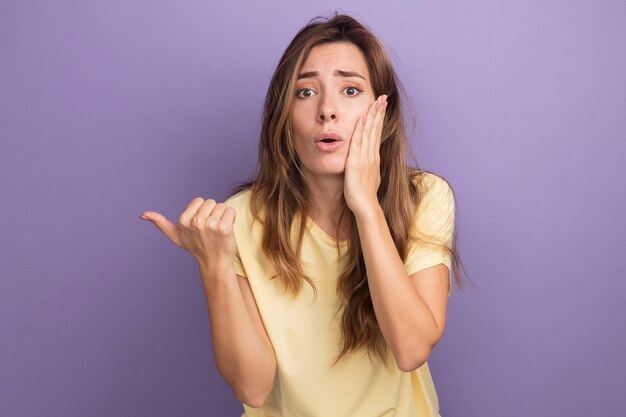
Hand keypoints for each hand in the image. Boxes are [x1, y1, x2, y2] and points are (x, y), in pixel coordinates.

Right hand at [140, 198, 236, 271]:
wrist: (214, 262)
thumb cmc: (196, 247)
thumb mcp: (175, 235)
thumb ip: (160, 223)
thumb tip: (142, 214)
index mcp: (183, 220)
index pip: (199, 200)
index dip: (202, 211)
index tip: (200, 225)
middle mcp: (196, 222)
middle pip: (211, 202)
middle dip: (212, 212)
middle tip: (210, 229)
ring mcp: (210, 225)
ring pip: (222, 206)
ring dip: (222, 216)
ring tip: (218, 230)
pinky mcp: (224, 228)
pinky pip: (231, 211)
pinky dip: (231, 219)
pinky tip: (226, 230)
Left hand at [344, 94, 387, 216]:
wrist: (366, 206)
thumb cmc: (364, 195)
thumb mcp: (368, 177)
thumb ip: (367, 168)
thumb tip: (368, 164)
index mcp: (373, 158)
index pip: (377, 134)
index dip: (379, 119)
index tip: (381, 106)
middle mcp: (371, 155)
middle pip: (375, 129)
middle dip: (379, 112)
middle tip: (383, 97)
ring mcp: (365, 158)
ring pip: (369, 132)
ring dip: (372, 116)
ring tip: (376, 102)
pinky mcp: (356, 163)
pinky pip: (359, 142)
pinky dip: (361, 129)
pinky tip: (363, 118)